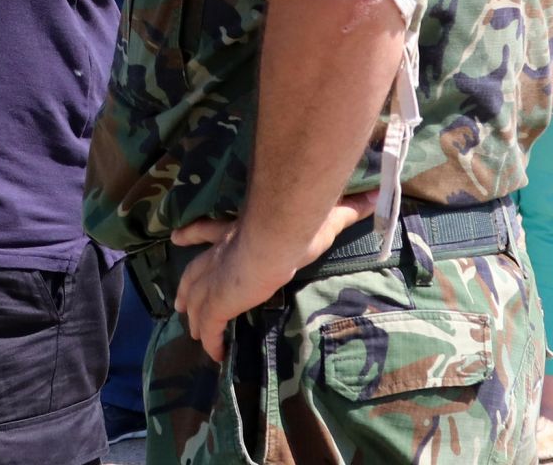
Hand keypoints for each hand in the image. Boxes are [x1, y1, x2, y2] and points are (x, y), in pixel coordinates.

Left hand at [170, 192, 373, 362]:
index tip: (179, 237)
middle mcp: (219, 255)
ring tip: (192, 330)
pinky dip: (210, 341)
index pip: (208, 231)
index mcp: (236, 233)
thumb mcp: (323, 215)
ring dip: (194, 316)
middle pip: (194, 272)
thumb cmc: (298, 223)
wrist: (278, 235)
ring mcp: (215, 280)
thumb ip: (346, 208)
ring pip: (196, 301)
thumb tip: (373, 196)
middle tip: (179, 300)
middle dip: (187, 286)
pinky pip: (210, 328)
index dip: (193, 235)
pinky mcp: (218, 303)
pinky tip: (214, 356)